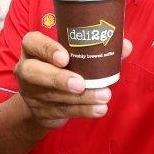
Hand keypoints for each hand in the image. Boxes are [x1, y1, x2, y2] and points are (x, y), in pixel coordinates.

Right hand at [13, 31, 131, 128]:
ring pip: (53, 95)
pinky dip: (83, 110)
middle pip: (34, 73)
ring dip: (80, 97)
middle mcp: (27, 69)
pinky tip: (99, 109)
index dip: (47, 49)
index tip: (65, 57)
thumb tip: (125, 45)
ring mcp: (32, 93)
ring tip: (103, 95)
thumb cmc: (64, 66)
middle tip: (81, 84)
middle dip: (59, 79)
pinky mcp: (42, 111)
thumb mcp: (73, 54)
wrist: (45, 99)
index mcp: (33, 48)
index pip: (32, 42)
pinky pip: (63, 111)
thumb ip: (98, 48)